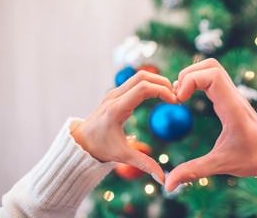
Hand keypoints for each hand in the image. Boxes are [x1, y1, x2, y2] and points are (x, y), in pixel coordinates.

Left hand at [71, 70, 178, 184]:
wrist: (81, 141)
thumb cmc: (100, 148)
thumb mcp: (122, 156)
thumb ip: (144, 165)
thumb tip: (163, 180)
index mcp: (116, 109)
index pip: (143, 89)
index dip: (162, 91)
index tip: (175, 103)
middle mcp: (114, 96)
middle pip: (143, 77)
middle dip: (162, 83)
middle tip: (176, 97)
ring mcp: (114, 93)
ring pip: (139, 76)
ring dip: (156, 82)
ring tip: (169, 95)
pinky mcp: (115, 93)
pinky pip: (134, 82)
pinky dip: (149, 84)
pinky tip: (158, 94)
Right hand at [165, 58, 256, 191]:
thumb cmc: (253, 159)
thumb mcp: (221, 165)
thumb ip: (194, 172)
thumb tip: (169, 184)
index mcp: (233, 110)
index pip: (212, 76)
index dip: (190, 81)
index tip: (179, 100)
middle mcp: (234, 97)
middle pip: (211, 66)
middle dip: (188, 75)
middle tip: (177, 96)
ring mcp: (234, 95)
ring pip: (213, 68)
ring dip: (193, 75)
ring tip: (181, 95)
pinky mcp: (232, 98)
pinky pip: (215, 78)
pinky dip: (199, 80)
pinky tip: (190, 97)